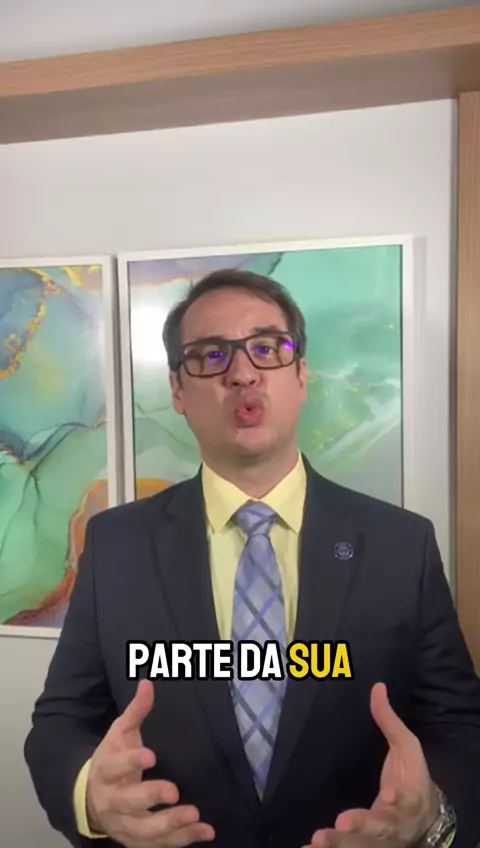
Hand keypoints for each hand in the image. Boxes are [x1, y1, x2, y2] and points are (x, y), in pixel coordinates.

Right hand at [86, 679, 214, 847]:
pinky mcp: (137, 841)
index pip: (115, 766)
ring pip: (145, 831)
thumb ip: (135, 712)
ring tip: (194, 815)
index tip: (151, 756)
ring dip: (170, 825)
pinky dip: (183, 840)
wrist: (90, 799)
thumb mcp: (119, 734)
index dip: (131, 761)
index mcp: (106, 770)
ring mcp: (124, 825)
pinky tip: (205, 830)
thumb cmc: (112, 760)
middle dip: (150, 797)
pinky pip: (159, 846)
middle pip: (128, 803)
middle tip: (174, 791)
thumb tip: (147, 684)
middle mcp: (112, 801)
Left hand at [307, 682, 439, 846]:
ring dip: (339, 844)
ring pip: (361, 845)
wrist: (425, 817)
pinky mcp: (364, 844)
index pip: (405, 799)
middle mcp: (395, 822)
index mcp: (410, 797)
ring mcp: (379, 838)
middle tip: (341, 824)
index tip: (388, 796)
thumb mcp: (407, 746)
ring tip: (317, 840)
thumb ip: (389, 720)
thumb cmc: (412, 775)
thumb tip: (377, 686)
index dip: (397, 798)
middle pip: (379, 827)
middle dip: (361, 825)